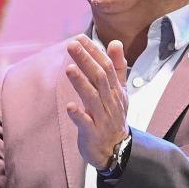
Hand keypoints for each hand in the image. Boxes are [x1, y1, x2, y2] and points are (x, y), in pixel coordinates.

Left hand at [65, 35, 130, 169]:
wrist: (117, 150)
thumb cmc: (113, 117)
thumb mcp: (119, 91)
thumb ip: (117, 67)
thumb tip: (115, 43)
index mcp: (115, 90)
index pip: (106, 67)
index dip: (94, 52)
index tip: (80, 38)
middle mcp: (110, 101)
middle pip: (99, 78)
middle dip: (86, 61)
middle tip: (71, 45)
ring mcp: (102, 118)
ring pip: (93, 98)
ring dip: (81, 83)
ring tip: (69, 69)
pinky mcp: (93, 133)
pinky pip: (86, 123)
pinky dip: (78, 114)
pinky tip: (69, 106)